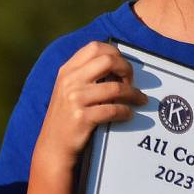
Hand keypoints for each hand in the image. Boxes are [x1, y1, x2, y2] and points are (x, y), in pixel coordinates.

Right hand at [35, 41, 146, 170]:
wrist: (53, 146)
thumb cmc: (66, 117)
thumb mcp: (67, 90)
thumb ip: (84, 75)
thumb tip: (117, 65)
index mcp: (67, 71)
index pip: (94, 47)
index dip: (114, 53)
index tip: (122, 66)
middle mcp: (70, 81)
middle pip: (108, 60)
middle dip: (126, 69)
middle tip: (131, 81)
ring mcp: (75, 99)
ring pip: (116, 88)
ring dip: (133, 94)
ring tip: (140, 100)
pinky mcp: (82, 118)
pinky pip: (114, 110)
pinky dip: (126, 112)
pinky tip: (129, 114)